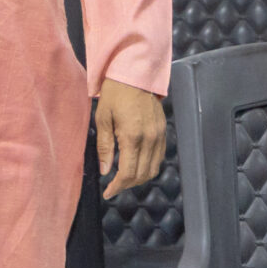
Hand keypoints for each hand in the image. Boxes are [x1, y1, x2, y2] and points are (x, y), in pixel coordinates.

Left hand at [94, 81, 166, 198]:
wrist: (135, 75)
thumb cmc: (114, 94)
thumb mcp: (103, 118)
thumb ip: (105, 147)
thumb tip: (105, 171)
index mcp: (132, 136)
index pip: (128, 173)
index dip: (117, 187)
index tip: (108, 192)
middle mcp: (150, 139)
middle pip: (142, 175)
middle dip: (126, 185)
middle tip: (113, 187)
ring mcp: (159, 136)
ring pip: (153, 169)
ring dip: (139, 178)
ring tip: (123, 178)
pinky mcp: (163, 132)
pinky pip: (159, 157)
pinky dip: (148, 167)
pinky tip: (136, 165)